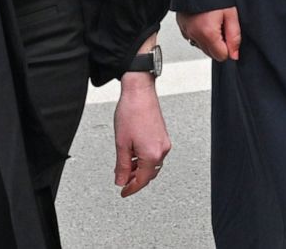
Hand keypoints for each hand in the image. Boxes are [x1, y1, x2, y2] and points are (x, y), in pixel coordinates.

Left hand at [112, 73, 170, 197]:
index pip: (142, 180)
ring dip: (139, 169)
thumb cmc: (131, 113)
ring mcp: (164, 142)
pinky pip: (154, 154)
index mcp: (152, 154)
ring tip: (126, 167)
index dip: (131, 189)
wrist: (139, 92)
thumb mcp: (121, 144)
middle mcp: (161, 150)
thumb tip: (121, 180)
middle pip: (149, 174)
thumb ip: (122, 166)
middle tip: (123, 181)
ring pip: (152, 164)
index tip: (123, 192)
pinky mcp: (162, 136)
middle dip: (136, 179)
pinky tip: (134, 155)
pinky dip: (144, 159)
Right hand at [177, 7, 240, 60]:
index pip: (221, 56)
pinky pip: (193, 39)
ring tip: (213, 21)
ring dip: (210, 40)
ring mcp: (186, 31)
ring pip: (201, 47)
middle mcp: (194, 34)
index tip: (230, 34)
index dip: (229, 47)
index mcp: (207, 33)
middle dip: (220, 44)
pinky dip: (200, 34)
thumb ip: (234, 37)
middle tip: (223, 25)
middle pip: (211, 54)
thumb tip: (234, 55)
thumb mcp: (231, 14)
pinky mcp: (182, 27)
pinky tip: (205, 21)